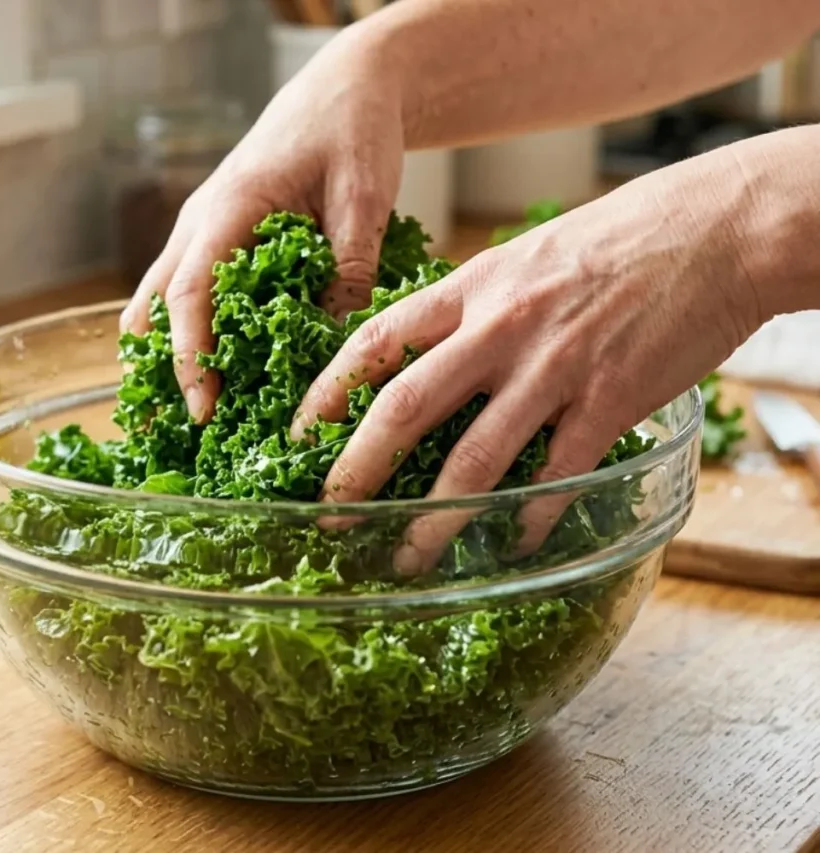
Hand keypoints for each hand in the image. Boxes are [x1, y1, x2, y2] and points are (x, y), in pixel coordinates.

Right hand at [120, 30, 402, 423]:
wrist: (346, 88)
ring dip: (166, 351)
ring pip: (158, 298)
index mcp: (229, 208)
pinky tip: (217, 368)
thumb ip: (348, 272)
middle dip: (159, 367)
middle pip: (153, 303)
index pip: (189, 292)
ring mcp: (202, 227)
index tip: (202, 408)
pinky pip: (184, 289)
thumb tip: (334, 349)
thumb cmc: (352, 131)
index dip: (190, 356)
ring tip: (189, 410)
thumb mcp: (363, 201)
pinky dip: (186, 330)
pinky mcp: (217, 236)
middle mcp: (200, 220)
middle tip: (173, 428)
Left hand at [292, 156, 767, 572]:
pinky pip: (556, 476)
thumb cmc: (619, 238)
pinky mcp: (608, 402)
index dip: (325, 392)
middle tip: (329, 517)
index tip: (295, 435)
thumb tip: (426, 351)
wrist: (717, 228)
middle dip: (357, 471)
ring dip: (434, 519)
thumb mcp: (523, 255)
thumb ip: (471, 305)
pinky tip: (511, 542)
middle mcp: (500, 329)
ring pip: (475, 459)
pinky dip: (528, 517)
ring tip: (406, 556)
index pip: (375, 341)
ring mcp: (553, 369)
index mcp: (473, 288)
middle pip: (405, 408)